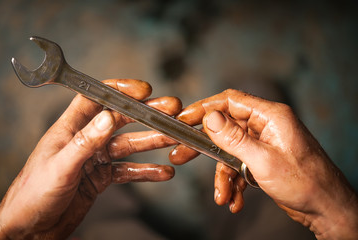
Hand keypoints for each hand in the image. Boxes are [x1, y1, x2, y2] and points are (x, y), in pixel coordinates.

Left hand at [0, 79, 180, 238]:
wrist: (30, 230)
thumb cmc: (32, 195)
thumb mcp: (60, 167)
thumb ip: (85, 143)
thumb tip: (108, 117)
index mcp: (69, 128)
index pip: (95, 99)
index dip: (119, 90)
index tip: (143, 90)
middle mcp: (85, 139)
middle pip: (120, 119)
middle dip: (146, 114)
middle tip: (170, 111)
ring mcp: (95, 158)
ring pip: (129, 145)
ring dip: (152, 142)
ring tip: (175, 139)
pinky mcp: (102, 178)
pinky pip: (128, 171)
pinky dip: (146, 172)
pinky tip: (163, 172)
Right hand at [170, 89, 357, 238]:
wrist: (326, 208)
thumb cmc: (306, 182)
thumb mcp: (263, 160)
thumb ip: (234, 138)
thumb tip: (210, 117)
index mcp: (270, 116)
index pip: (231, 101)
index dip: (205, 107)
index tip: (184, 118)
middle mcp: (265, 126)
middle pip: (226, 128)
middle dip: (206, 146)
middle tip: (183, 154)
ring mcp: (263, 143)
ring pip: (230, 152)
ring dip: (223, 175)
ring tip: (223, 195)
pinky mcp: (261, 159)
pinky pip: (239, 166)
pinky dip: (234, 183)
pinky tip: (235, 200)